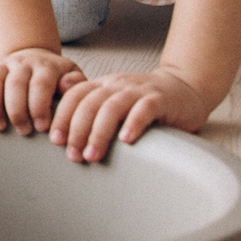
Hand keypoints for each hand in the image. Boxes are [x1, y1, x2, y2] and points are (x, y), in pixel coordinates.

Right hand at [0, 47, 83, 135]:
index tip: (41, 128)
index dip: (39, 105)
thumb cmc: (56, 79)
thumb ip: (75, 84)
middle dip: (17, 110)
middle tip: (23, 131)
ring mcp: (1, 64)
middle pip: (15, 83)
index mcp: (46, 66)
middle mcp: (22, 62)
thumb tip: (67, 85)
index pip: (41, 83)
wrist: (35, 59)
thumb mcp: (71, 78)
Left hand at [49, 67, 214, 162]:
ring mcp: (139, 91)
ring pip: (112, 107)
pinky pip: (144, 108)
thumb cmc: (146, 102)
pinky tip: (126, 140)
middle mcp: (118, 85)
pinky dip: (133, 123)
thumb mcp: (115, 102)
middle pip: (89, 103)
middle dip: (77, 130)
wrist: (185, 88)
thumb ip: (92, 109)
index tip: (55, 140)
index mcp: (103, 85)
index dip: (62, 116)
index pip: (75, 96)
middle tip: (73, 155)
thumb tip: (61, 127)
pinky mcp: (161, 99)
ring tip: (92, 155)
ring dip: (99, 132)